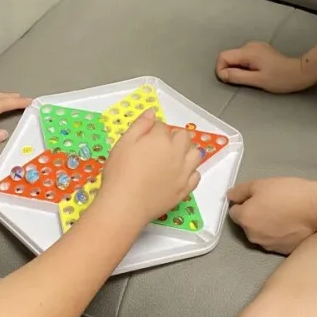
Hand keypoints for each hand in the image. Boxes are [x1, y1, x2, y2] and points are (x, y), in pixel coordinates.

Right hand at [98, 110, 201, 227]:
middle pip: (183, 137)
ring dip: (187, 151)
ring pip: (196, 154)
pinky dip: (190, 172)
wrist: (125, 204)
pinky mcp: (184, 189)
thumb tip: (152, 112)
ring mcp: (183, 172)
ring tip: (174, 157)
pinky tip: (180, 174)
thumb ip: (140, 125)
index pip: (162, 126)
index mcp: (161, 139)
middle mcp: (177, 152)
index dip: (152, 129)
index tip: (144, 138)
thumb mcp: (124, 143)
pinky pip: (196, 176)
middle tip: (158, 147)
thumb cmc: (120, 172)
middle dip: (174, 137)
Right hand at [216, 41, 310, 93]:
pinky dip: (245, 65)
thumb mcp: (258, 80)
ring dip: (238, 68)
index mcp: (248, 52)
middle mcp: (250, 45)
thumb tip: (222, 74)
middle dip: (230, 69)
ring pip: (237, 57)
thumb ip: (237, 76)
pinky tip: (256, 72)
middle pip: (229, 56)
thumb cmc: (280, 78)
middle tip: (242, 81)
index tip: (229, 80)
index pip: (223, 56)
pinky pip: (245, 57)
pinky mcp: (260, 50)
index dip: (221, 69)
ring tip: (251, 77)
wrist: (299, 72)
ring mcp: (255, 46)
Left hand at [228, 177, 316, 254]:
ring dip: (266, 225)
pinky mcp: (283, 251)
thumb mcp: (260, 184)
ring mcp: (268, 246)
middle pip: (247, 224)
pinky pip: (275, 240)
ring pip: (261, 233)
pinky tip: (291, 224)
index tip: (259, 197)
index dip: (244, 203)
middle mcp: (252, 236)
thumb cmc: (287, 192)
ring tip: (283, 213)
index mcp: (245, 219)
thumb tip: (230, 197)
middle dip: (255, 215)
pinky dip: (278, 233)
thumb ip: (240, 191)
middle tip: (272, 203)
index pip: (235, 212)